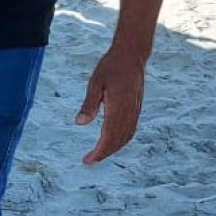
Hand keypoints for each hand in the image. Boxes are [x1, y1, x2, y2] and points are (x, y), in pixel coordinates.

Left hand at [75, 45, 145, 164]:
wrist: (132, 55)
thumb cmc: (111, 66)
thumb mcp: (95, 83)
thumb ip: (88, 104)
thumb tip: (79, 124)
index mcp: (118, 108)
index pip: (109, 137)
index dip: (99, 151)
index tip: (87, 160)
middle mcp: (129, 112)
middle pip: (118, 141)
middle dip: (104, 153)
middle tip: (89, 160)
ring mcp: (135, 110)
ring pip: (126, 137)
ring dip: (113, 148)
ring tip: (98, 153)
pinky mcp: (136, 107)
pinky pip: (131, 129)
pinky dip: (121, 140)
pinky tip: (112, 140)